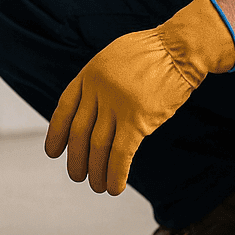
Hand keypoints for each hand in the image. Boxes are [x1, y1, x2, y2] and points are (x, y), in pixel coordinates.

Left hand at [45, 0, 234, 194]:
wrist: (182, 47)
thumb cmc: (155, 51)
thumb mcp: (115, 56)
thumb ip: (101, 79)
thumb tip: (94, 107)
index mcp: (90, 73)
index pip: (64, 109)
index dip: (56, 134)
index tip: (53, 152)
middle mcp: (98, 90)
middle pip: (78, 133)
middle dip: (76, 159)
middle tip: (78, 175)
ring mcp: (117, 105)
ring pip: (98, 147)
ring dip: (95, 172)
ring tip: (97, 186)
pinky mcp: (138, 119)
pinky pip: (120, 154)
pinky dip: (115, 174)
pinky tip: (115, 187)